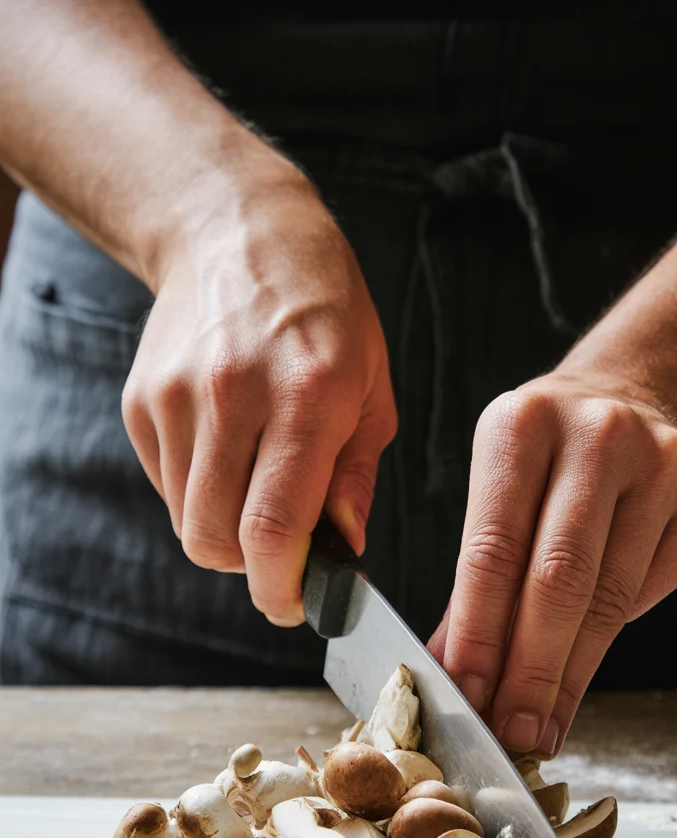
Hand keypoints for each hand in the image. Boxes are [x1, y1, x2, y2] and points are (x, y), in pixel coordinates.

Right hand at [122, 165, 395, 624]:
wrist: (239, 231)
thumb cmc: (326, 313)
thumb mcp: (372, 387)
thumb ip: (356, 477)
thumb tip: (343, 551)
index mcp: (308, 397)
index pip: (275, 526)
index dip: (281, 587)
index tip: (294, 605)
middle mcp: (234, 397)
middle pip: (217, 539)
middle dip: (253, 570)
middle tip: (282, 556)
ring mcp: (178, 397)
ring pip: (187, 521)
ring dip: (226, 532)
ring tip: (258, 488)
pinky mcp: (142, 399)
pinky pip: (167, 486)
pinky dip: (199, 494)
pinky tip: (228, 452)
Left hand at [429, 365, 676, 757]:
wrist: (631, 397)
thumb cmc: (548, 460)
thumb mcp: (497, 492)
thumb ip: (475, 582)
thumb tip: (452, 675)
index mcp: (521, 425)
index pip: (492, 551)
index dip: (478, 636)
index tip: (468, 699)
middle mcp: (598, 434)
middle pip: (559, 580)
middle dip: (531, 672)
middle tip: (513, 733)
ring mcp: (664, 463)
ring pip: (610, 598)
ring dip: (572, 674)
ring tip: (543, 723)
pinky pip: (652, 591)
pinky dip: (613, 637)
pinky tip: (585, 663)